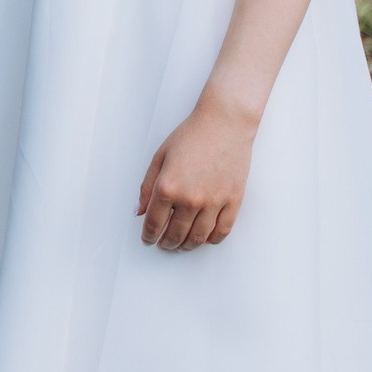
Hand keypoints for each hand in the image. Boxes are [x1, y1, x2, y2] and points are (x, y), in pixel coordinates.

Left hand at [135, 101, 257, 250]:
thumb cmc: (191, 136)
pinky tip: (204, 239)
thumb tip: (139, 211)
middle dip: (166, 244)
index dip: (148, 235)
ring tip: (181, 245)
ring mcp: (213, 202)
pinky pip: (222, 231)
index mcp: (167, 187)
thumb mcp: (159, 157)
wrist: (223, 124)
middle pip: (175, 235)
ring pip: (198, 238)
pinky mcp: (233, 202)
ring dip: (187, 246)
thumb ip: (146, 187)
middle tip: (162, 244)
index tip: (147, 239)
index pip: (154, 223)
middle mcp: (190, 199)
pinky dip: (211, 240)